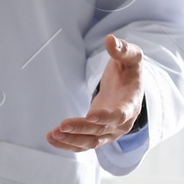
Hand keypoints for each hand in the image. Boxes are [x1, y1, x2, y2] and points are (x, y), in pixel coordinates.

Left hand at [46, 34, 143, 151]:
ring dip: (71, 140)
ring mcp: (110, 132)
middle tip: (61, 126)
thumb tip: (110, 40)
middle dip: (81, 129)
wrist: (130, 88)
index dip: (106, 116)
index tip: (90, 115)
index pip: (119, 114)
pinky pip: (83, 143)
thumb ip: (123, 49)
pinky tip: (52, 139)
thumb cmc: (130, 71)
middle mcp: (122, 124)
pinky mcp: (97, 134)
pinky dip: (68, 144)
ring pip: (91, 142)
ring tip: (52, 135)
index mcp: (131, 104)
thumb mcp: (132, 57)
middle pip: (100, 130)